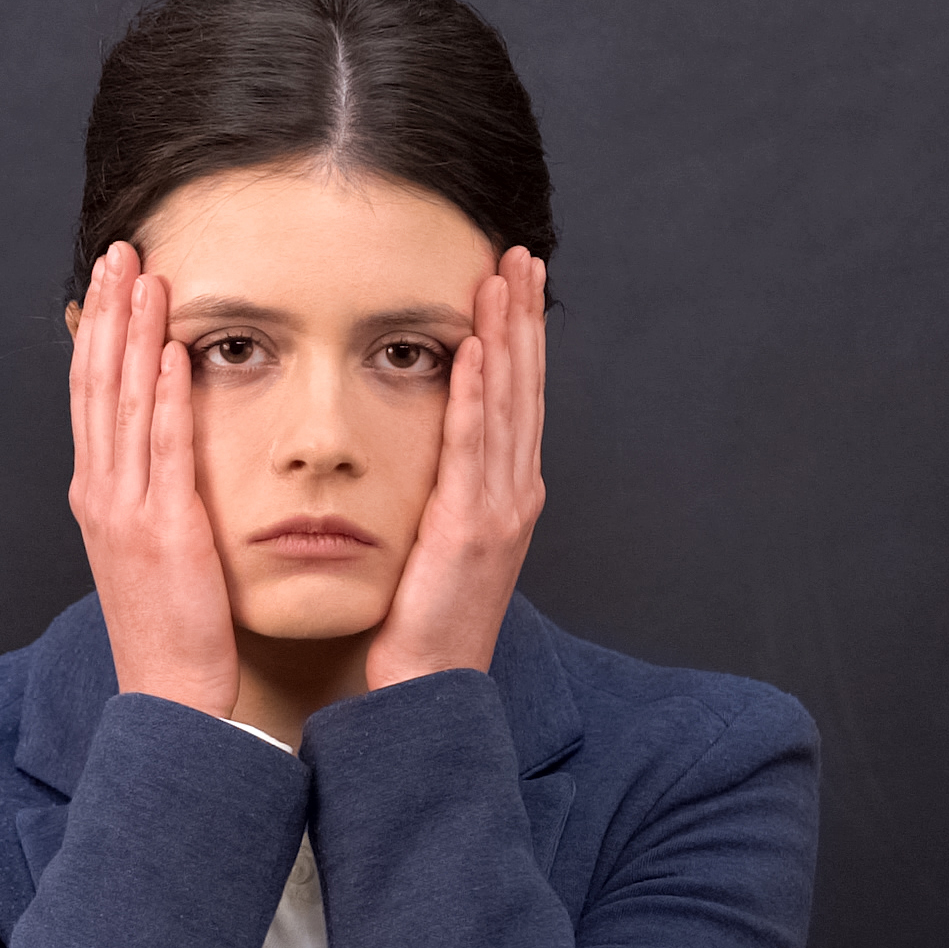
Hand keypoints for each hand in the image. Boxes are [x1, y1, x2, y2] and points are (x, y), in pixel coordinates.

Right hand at [68, 240, 236, 714]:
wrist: (168, 693)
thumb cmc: (168, 626)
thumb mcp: (145, 548)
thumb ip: (146, 491)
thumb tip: (158, 441)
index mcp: (96, 494)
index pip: (90, 394)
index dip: (99, 331)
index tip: (111, 280)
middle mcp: (101, 493)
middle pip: (97, 384)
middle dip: (109, 313)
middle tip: (121, 252)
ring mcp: (127, 509)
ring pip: (123, 403)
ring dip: (135, 335)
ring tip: (146, 277)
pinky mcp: (164, 528)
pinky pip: (161, 450)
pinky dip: (162, 397)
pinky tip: (171, 352)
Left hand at [363, 244, 545, 688]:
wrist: (429, 690)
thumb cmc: (425, 625)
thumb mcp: (440, 546)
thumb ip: (446, 495)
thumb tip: (431, 453)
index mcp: (506, 496)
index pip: (516, 399)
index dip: (518, 338)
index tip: (512, 284)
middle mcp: (513, 495)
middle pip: (524, 389)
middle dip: (523, 319)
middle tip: (521, 257)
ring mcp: (498, 511)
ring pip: (507, 407)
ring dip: (506, 338)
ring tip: (502, 281)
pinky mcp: (469, 528)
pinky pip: (473, 449)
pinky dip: (477, 396)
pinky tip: (476, 351)